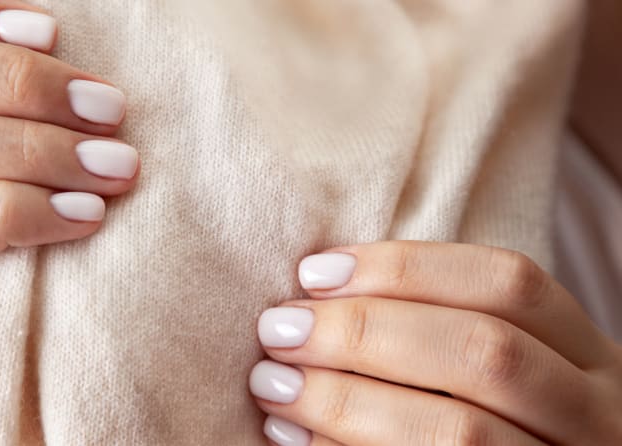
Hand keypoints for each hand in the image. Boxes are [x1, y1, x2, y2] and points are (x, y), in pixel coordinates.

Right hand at [0, 0, 139, 348]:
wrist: (71, 305)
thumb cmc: (78, 195)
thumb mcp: (67, 127)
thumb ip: (44, 81)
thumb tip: (66, 33)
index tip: (52, 31)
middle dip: (23, 84)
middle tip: (109, 110)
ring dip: (32, 150)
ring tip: (113, 167)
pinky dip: (19, 211)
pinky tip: (84, 215)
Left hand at [250, 241, 621, 444]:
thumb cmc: (499, 417)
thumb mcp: (501, 368)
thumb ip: (436, 328)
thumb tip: (317, 292)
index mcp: (585, 355)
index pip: (507, 282)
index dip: (405, 267)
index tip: (314, 272)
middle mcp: (592, 413)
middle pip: (481, 351)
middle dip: (364, 333)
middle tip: (278, 330)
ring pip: (460, 432)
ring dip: (347, 401)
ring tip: (272, 384)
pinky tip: (297, 438)